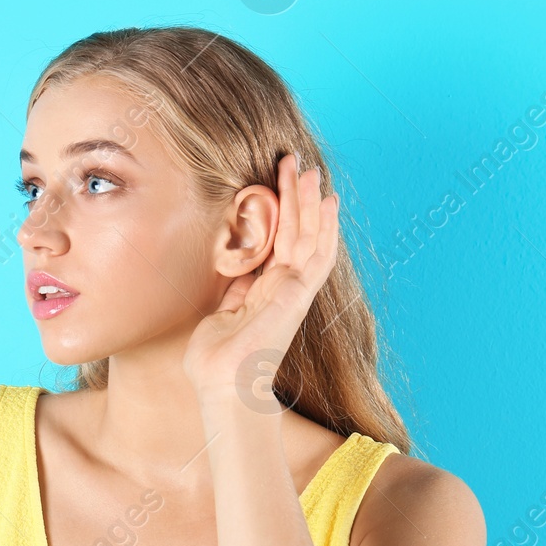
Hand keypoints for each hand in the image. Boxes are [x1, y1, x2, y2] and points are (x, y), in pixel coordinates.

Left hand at [181, 154, 341, 403]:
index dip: (285, 212)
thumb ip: (236, 287)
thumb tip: (236, 264)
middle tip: (297, 162)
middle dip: (297, 197)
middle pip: (297, 233)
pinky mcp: (297, 294)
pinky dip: (324, 227)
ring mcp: (294, 291)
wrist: (223, 383)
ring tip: (310, 170)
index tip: (285, 184)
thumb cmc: (217, 357)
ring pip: (307, 236)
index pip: (281, 243)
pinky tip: (328, 203)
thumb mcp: (222, 311)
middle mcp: (285, 288)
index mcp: (267, 290)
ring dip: (309, 202)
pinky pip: (315, 254)